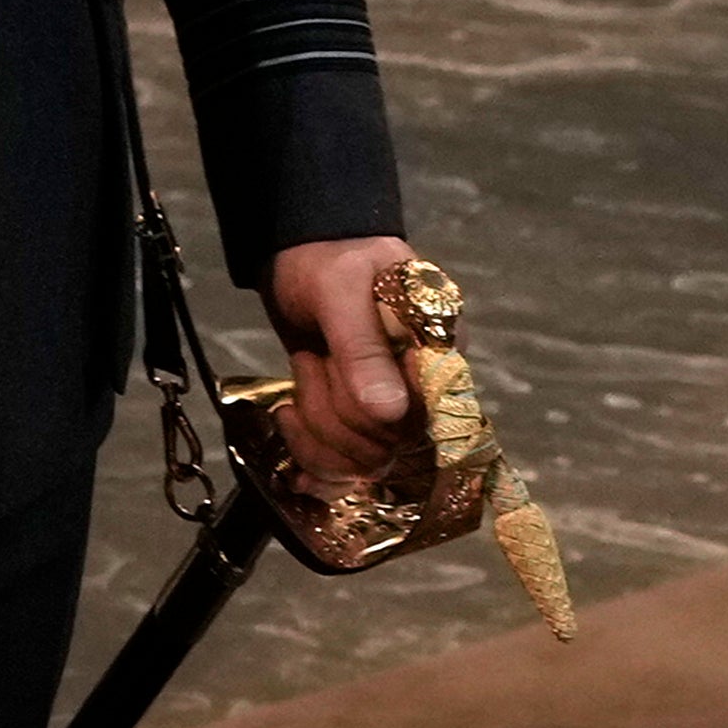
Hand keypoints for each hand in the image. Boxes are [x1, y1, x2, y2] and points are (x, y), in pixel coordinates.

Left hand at [260, 234, 425, 484]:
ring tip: (302, 373)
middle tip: (311, 358)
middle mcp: (422, 390)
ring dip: (314, 427)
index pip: (420, 417)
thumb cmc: (328, 260)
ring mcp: (390, 411)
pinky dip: (310, 458)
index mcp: (438, 352)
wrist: (300, 257)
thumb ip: (363, 348)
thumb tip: (390, 413)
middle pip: (385, 446)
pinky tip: (288, 423)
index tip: (329, 364)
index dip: (368, 411)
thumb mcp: (340, 289)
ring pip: (360, 463)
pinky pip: (344, 470)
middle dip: (330, 410)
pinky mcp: (357, 424)